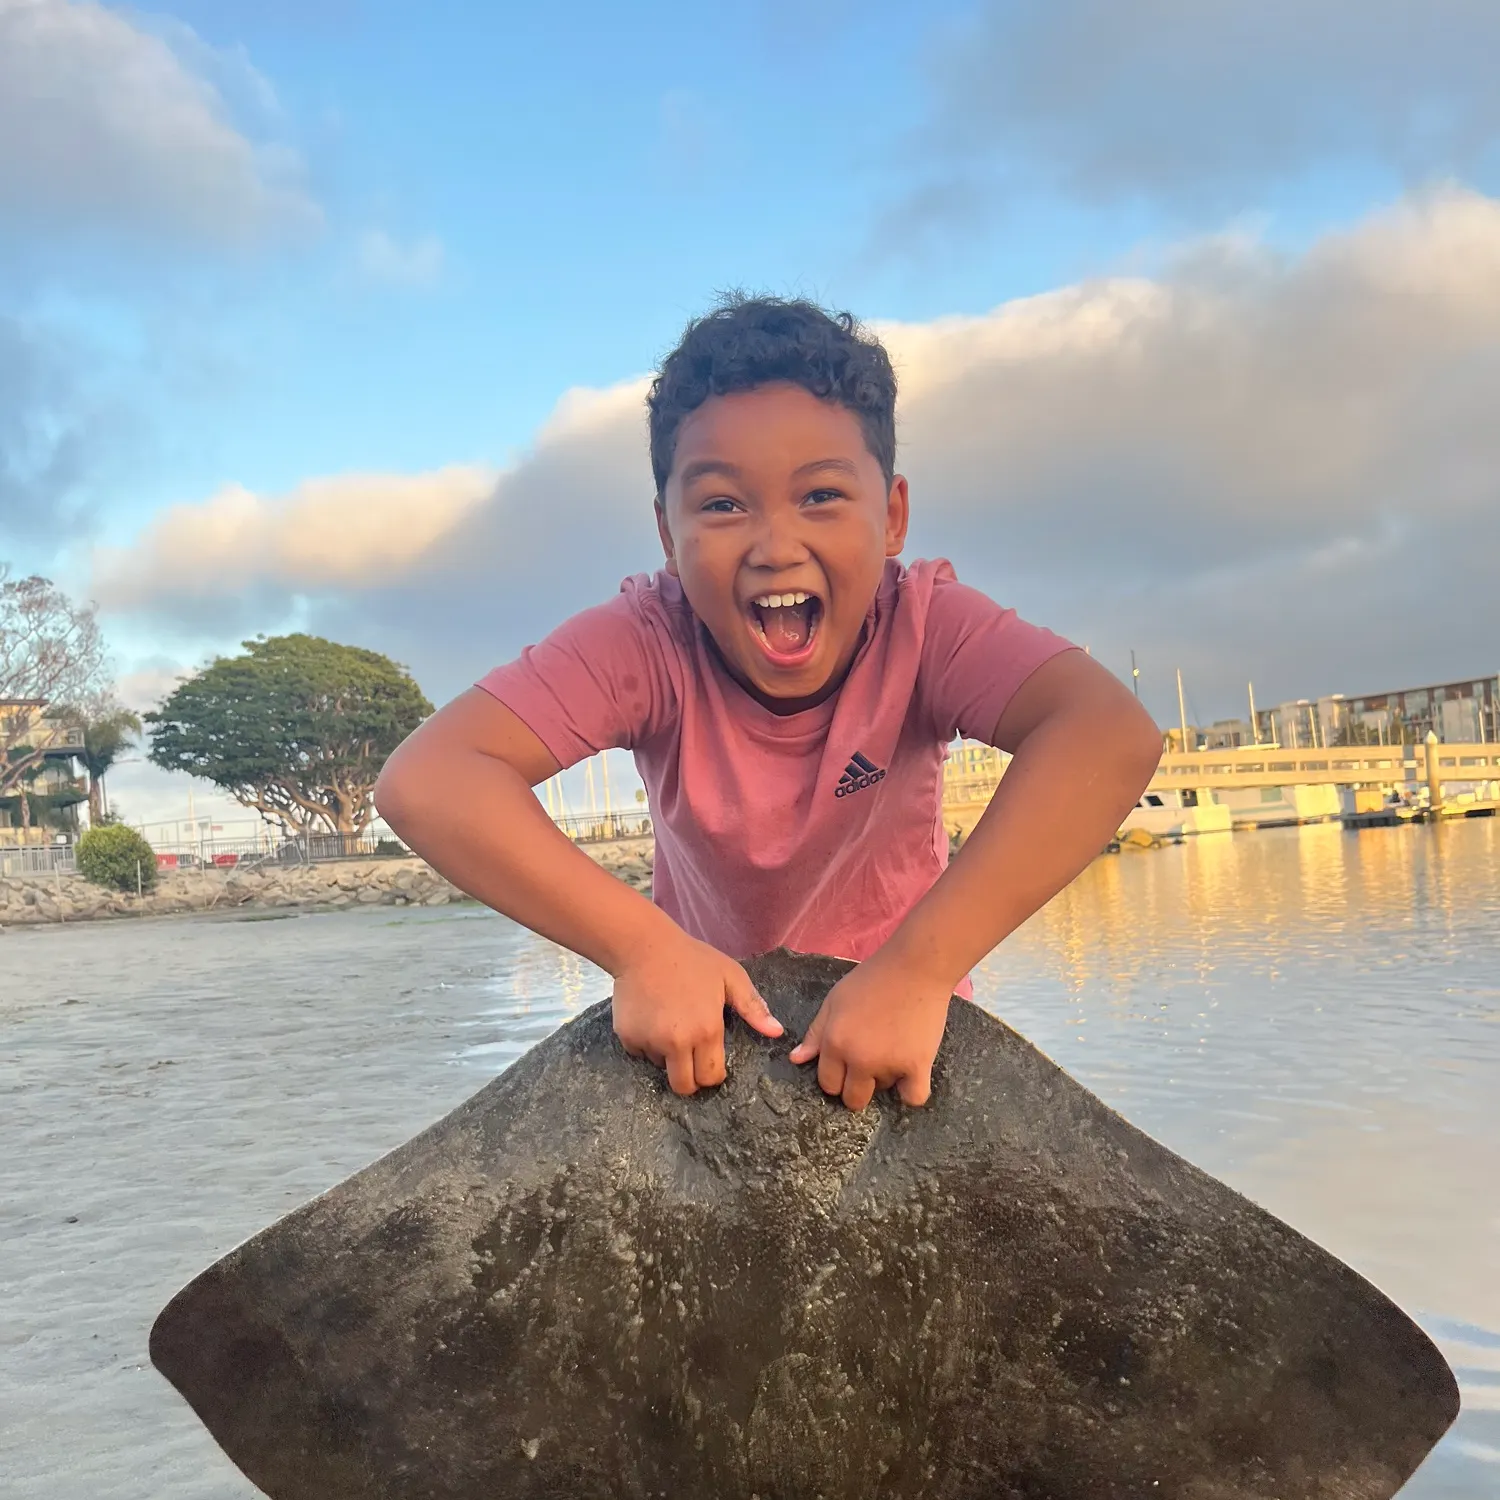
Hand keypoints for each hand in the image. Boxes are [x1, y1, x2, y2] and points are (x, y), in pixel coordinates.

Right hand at [611, 931, 782, 1095]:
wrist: (643, 946)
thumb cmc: (691, 959)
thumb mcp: (730, 976)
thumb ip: (753, 1006)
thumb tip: (777, 1032)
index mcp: (706, 1030)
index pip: (711, 1077)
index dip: (713, 1075)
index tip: (711, 1064)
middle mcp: (676, 1042)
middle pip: (684, 1086)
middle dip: (690, 1079)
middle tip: (690, 1060)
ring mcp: (649, 1041)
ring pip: (661, 1067)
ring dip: (666, 1057)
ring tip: (669, 1026)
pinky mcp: (627, 1037)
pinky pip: (639, 1053)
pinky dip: (645, 1043)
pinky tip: (650, 1019)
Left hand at [788, 956, 952, 1110]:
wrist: (915, 966)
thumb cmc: (873, 978)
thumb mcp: (834, 1000)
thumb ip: (815, 1033)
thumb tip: (796, 1059)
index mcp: (835, 1042)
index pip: (828, 1083)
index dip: (836, 1078)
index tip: (846, 1068)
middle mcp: (859, 1059)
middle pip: (853, 1098)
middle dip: (857, 1087)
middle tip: (869, 1065)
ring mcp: (889, 1064)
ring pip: (884, 1090)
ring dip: (887, 1078)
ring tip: (894, 1048)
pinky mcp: (918, 1065)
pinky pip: (913, 1097)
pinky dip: (911, 1091)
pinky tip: (911, 1075)